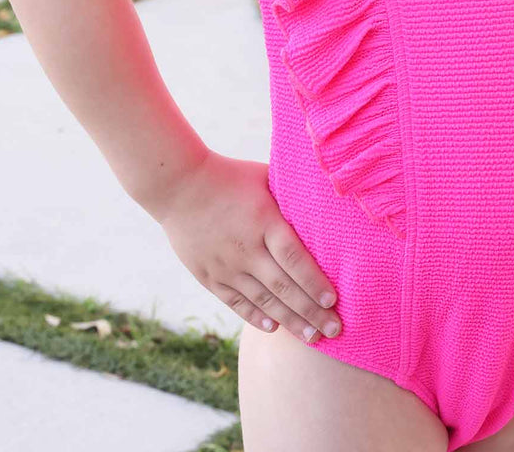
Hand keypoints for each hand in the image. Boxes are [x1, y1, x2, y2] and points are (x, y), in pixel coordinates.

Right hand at [156, 150, 341, 343]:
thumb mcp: (265, 178)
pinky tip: (274, 328)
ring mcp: (226, 266)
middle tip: (334, 330)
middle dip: (311, 312)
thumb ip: (291, 195)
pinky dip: (256, 316)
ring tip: (312, 337)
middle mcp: (246, 248)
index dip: (314, 282)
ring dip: (289, 321)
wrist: (179, 186)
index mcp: (264, 221)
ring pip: (263, 300)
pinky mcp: (209, 276)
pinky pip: (236, 302)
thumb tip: (324, 197)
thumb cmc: (231, 177)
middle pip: (284, 286)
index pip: (294, 259)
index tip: (333, 301)